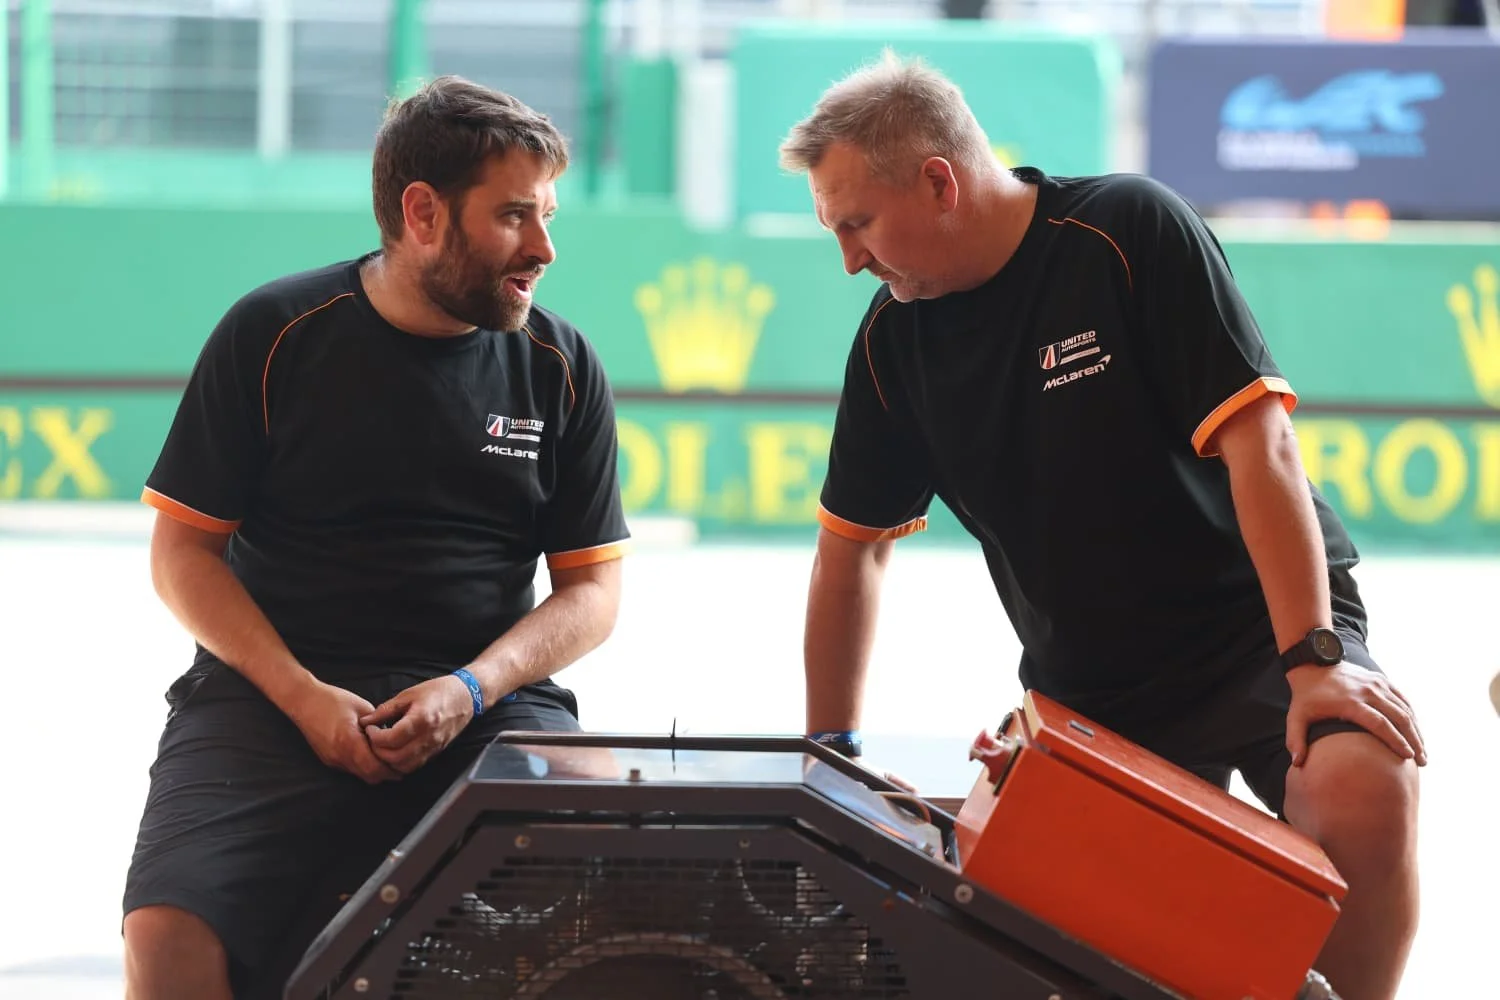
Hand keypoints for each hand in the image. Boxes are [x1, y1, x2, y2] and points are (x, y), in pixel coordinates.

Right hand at [285, 681, 403, 783]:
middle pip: (368, 776)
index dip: (390, 771)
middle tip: (398, 769)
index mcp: (349, 741)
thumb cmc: (333, 700)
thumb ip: (378, 724)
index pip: (374, 767)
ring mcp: (332, 759)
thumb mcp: (362, 707)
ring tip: (385, 761)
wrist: (304, 701)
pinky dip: (361, 766)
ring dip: (373, 771)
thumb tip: (391, 736)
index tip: (402, 768)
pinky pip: (349, 769)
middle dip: (384, 774)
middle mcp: (339, 755)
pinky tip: (368, 755)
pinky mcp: (327, 759)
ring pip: (359, 774)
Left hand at [359, 675, 474, 774]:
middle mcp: (428, 737)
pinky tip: (396, 751)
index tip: (370, 729)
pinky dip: (401, 764)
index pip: (391, 739)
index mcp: (421, 719)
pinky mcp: (435, 753)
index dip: (375, 737)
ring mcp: (433, 747)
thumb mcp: (408, 695)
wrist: (465, 697)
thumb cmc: (438, 691)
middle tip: (373, 740)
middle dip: (378, 752)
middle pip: (395, 758)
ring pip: (404, 767)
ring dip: (389, 761)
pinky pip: (414, 766)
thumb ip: (386, 709)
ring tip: (383, 747)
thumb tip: (366, 721)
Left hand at [1286, 663, 1425, 767]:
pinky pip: (1402, 698)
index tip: (1408, 756)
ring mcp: (1376, 683)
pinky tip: (1417, 732)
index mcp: (1350, 702)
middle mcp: (1367, 691)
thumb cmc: (1305, 696)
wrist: (1312, 664)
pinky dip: (1412, 715)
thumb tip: (1297, 764)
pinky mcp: (1381, 679)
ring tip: (1423, 751)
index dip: (1395, 740)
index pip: (1379, 724)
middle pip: (1398, 717)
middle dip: (1413, 740)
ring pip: (1404, 708)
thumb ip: (1295, 740)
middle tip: (1422, 761)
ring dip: (1416, 730)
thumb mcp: (1295, 716)